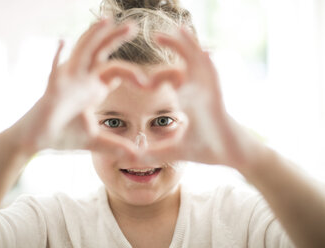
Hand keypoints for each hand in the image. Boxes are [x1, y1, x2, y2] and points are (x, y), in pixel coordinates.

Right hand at [11, 19, 144, 159]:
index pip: (115, 71)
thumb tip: (137, 157)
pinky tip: (60, 42)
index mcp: (93, 88)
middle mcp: (82, 80)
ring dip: (93, 36)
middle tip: (133, 26)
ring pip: (82, 53)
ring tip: (107, 21)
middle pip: (100, 53)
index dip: (133, 74)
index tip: (148, 84)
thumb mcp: (96, 141)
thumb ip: (116, 146)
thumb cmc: (63, 135)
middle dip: (115, 39)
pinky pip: (54, 70)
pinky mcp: (53, 89)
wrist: (37, 141)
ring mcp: (67, 81)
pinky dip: (57, 57)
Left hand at [141, 27, 263, 169]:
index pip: (170, 77)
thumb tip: (129, 160)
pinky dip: (206, 62)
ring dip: (187, 45)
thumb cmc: (206, 149)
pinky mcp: (217, 97)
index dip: (156, 77)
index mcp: (187, 98)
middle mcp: (197, 90)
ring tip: (178, 29)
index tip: (143, 85)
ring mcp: (208, 91)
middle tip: (156, 35)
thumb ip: (152, 153)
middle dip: (173, 46)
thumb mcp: (173, 150)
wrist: (230, 155)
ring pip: (197, 61)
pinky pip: (212, 74)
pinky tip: (201, 51)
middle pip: (184, 61)